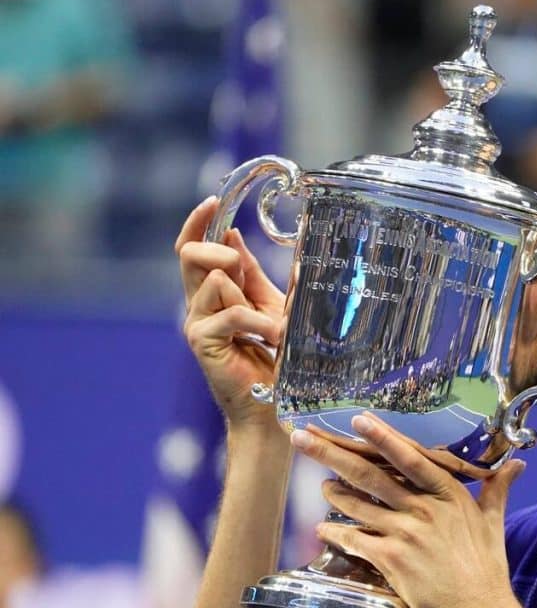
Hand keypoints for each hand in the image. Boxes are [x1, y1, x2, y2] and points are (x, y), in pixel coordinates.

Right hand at [175, 197, 284, 425]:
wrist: (272, 405)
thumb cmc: (275, 358)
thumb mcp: (270, 305)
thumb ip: (254, 275)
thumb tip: (236, 237)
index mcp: (213, 292)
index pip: (193, 248)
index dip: (199, 223)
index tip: (212, 202)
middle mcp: (198, 305)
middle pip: (190, 256)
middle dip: (219, 252)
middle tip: (243, 271)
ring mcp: (196, 323)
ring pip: (215, 281)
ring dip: (252, 299)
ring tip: (274, 326)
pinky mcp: (202, 342)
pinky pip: (231, 312)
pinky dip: (258, 322)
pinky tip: (273, 338)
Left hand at [291, 414, 536, 607]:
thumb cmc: (486, 564)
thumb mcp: (493, 521)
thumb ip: (497, 488)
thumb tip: (518, 465)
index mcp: (448, 494)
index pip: (411, 458)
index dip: (383, 438)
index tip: (359, 420)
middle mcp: (423, 509)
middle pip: (371, 476)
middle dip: (333, 454)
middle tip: (305, 438)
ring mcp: (405, 534)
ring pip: (358, 506)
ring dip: (335, 494)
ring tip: (323, 484)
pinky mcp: (391, 561)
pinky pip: (356, 541)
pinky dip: (337, 534)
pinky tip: (324, 529)